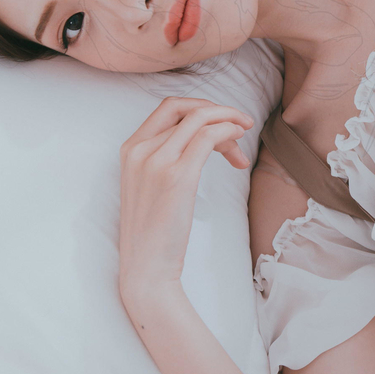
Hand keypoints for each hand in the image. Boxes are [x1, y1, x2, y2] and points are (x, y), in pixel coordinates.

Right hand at [117, 97, 254, 298]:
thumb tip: (204, 139)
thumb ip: (167, 157)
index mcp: (130, 149)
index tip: (221, 120)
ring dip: (228, 120)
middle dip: (217, 110)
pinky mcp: (177, 176)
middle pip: (185, 109)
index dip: (200, 107)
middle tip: (241, 123)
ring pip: (199, 119)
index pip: (168, 108)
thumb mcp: (152, 185)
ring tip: (244, 134)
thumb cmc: (155, 230)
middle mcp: (139, 150)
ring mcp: (156, 161)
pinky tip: (238, 140)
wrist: (146, 266)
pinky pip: (207, 136)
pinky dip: (227, 130)